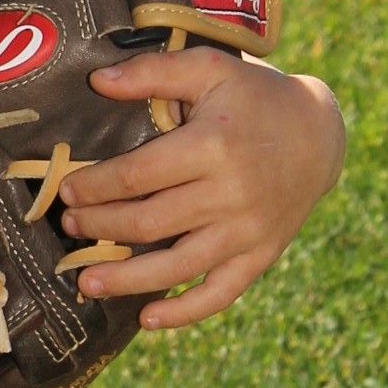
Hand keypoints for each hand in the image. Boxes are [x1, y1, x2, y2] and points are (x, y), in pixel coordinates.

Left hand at [57, 50, 346, 330]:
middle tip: (69, 227)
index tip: (67, 192)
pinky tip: (147, 319)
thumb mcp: (209, 68)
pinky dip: (185, 312)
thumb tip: (96, 80)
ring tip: (88, 282)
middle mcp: (232, 195)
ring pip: (179, 266)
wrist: (320, 134)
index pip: (138, 175)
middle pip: (152, 223)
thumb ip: (153, 71)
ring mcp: (248, 231)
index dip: (96, 186)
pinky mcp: (262, 255)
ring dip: (129, 279)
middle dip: (102, 228)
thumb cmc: (254, 96)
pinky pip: (221, 293)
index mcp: (213, 146)